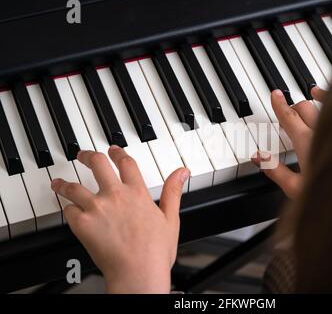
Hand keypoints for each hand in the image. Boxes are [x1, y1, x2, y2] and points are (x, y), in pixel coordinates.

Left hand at [51, 145, 189, 293]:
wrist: (138, 273)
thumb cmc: (155, 251)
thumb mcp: (171, 218)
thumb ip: (173, 191)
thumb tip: (182, 172)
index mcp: (137, 193)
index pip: (125, 163)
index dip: (117, 153)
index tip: (113, 150)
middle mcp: (115, 195)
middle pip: (97, 164)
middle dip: (87, 156)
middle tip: (83, 155)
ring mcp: (97, 208)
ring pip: (74, 187)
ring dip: (64, 183)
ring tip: (59, 183)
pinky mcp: (82, 224)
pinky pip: (68, 210)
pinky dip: (67, 209)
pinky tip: (67, 209)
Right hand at [251, 87, 325, 199]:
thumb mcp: (297, 189)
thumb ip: (276, 171)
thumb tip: (258, 157)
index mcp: (307, 142)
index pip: (289, 117)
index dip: (280, 105)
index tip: (275, 95)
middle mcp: (325, 129)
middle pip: (304, 108)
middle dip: (293, 108)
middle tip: (288, 112)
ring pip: (325, 104)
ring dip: (312, 102)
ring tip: (308, 98)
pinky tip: (329, 96)